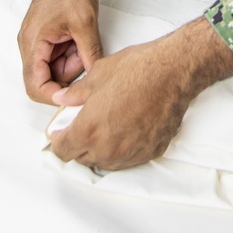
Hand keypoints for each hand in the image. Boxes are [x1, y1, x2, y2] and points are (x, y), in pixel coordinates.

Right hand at [18, 0, 101, 104]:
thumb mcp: (85, 24)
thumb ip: (90, 55)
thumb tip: (95, 80)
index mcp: (33, 43)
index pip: (35, 86)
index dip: (55, 96)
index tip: (76, 96)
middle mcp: (30, 44)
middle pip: (45, 78)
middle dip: (69, 75)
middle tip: (87, 58)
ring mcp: (37, 40)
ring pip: (54, 67)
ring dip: (72, 62)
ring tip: (85, 42)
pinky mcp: (46, 35)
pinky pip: (57, 55)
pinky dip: (71, 53)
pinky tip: (81, 39)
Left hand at [49, 17, 232, 170]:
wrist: (174, 71)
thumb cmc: (138, 70)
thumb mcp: (97, 75)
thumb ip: (75, 93)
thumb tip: (62, 99)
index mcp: (89, 129)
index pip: (62, 150)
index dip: (58, 140)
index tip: (61, 131)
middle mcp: (108, 148)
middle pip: (82, 158)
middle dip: (78, 144)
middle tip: (82, 125)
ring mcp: (131, 152)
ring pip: (105, 162)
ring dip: (99, 150)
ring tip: (104, 128)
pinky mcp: (150, 151)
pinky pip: (129, 159)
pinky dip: (122, 150)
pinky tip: (125, 130)